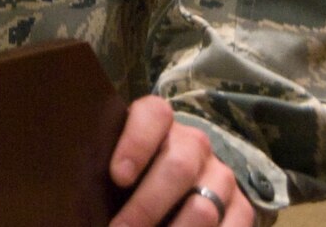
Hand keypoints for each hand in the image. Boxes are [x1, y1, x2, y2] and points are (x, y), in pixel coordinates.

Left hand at [110, 96, 257, 226]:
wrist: (175, 180)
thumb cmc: (128, 171)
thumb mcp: (112, 160)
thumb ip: (100, 167)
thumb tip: (84, 195)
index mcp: (158, 121)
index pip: (153, 116)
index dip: (136, 143)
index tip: (118, 177)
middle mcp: (194, 143)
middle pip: (178, 168)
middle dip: (146, 206)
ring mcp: (221, 175)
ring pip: (203, 207)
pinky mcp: (241, 207)